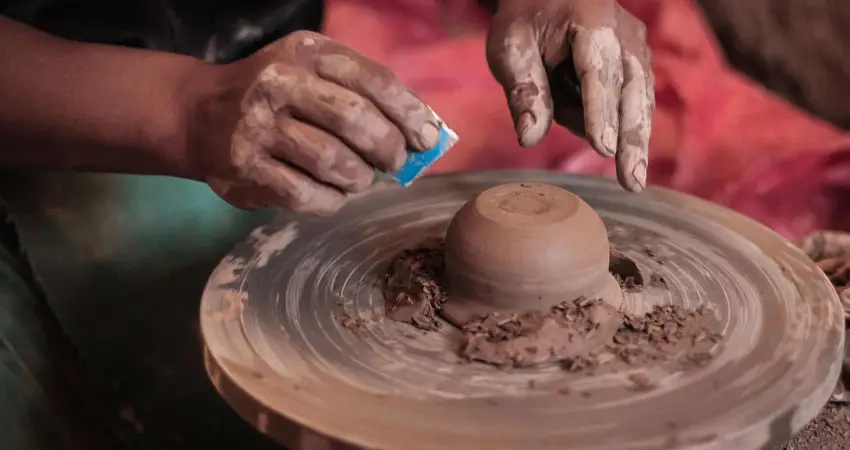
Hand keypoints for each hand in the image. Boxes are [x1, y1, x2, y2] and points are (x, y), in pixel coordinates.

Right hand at [187, 31, 439, 214]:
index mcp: (305, 52)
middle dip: (388, 148)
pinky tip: (331, 192)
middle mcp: (278, 83)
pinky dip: (331, 200)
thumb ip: (365, 94)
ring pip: (334, 163)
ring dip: (359, 178)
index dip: (409, 113)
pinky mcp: (246, 169)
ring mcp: (258, 127)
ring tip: (358, 176)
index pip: (372, 80)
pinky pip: (308, 196)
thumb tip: (426, 132)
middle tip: (394, 161)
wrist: (199, 114)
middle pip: (355, 121)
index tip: (428, 138)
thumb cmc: (278, 95)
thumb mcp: (314, 72)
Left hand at [487, 0, 653, 191]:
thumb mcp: (511, 48)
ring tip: (633, 178)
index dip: (601, 111)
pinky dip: (630, 128)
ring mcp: (636, 46)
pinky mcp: (637, 62)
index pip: (598, 72)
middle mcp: (623, 32)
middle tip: (631, 179)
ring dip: (636, 139)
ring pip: (641, 98)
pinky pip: (637, 99)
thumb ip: (523, 90)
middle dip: (631, 137)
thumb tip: (529, 137)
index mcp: (592, 21)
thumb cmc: (525, 20)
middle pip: (632, 89)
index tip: (602, 148)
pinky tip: (627, 158)